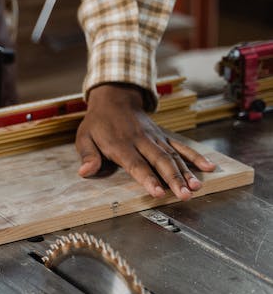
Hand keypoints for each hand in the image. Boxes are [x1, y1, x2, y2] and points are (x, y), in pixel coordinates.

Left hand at [76, 84, 215, 199]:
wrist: (115, 98)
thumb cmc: (98, 123)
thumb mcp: (84, 137)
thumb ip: (87, 155)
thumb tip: (85, 171)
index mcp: (121, 144)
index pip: (136, 164)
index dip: (148, 179)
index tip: (157, 192)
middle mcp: (141, 141)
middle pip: (160, 161)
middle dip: (174, 179)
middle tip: (185, 195)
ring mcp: (155, 138)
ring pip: (174, 156)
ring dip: (187, 172)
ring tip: (197, 187)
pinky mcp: (164, 137)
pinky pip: (182, 146)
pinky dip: (196, 157)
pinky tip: (209, 168)